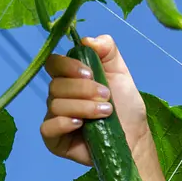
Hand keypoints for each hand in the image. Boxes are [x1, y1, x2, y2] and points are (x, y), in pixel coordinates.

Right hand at [41, 34, 156, 170]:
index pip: (54, 64)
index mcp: (70, 79)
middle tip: (106, 97)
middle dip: (83, 90)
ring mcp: (55, 118)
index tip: (89, 72)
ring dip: (82, 107)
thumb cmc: (126, 107)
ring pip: (55, 105)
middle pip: (55, 85)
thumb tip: (87, 40)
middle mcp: (59, 97)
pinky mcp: (54, 140)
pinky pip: (47, 128)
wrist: (134, 138)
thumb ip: (107, 50)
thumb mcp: (121, 73)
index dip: (68, 66)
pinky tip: (80, 124)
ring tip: (105, 113)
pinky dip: (63, 123)